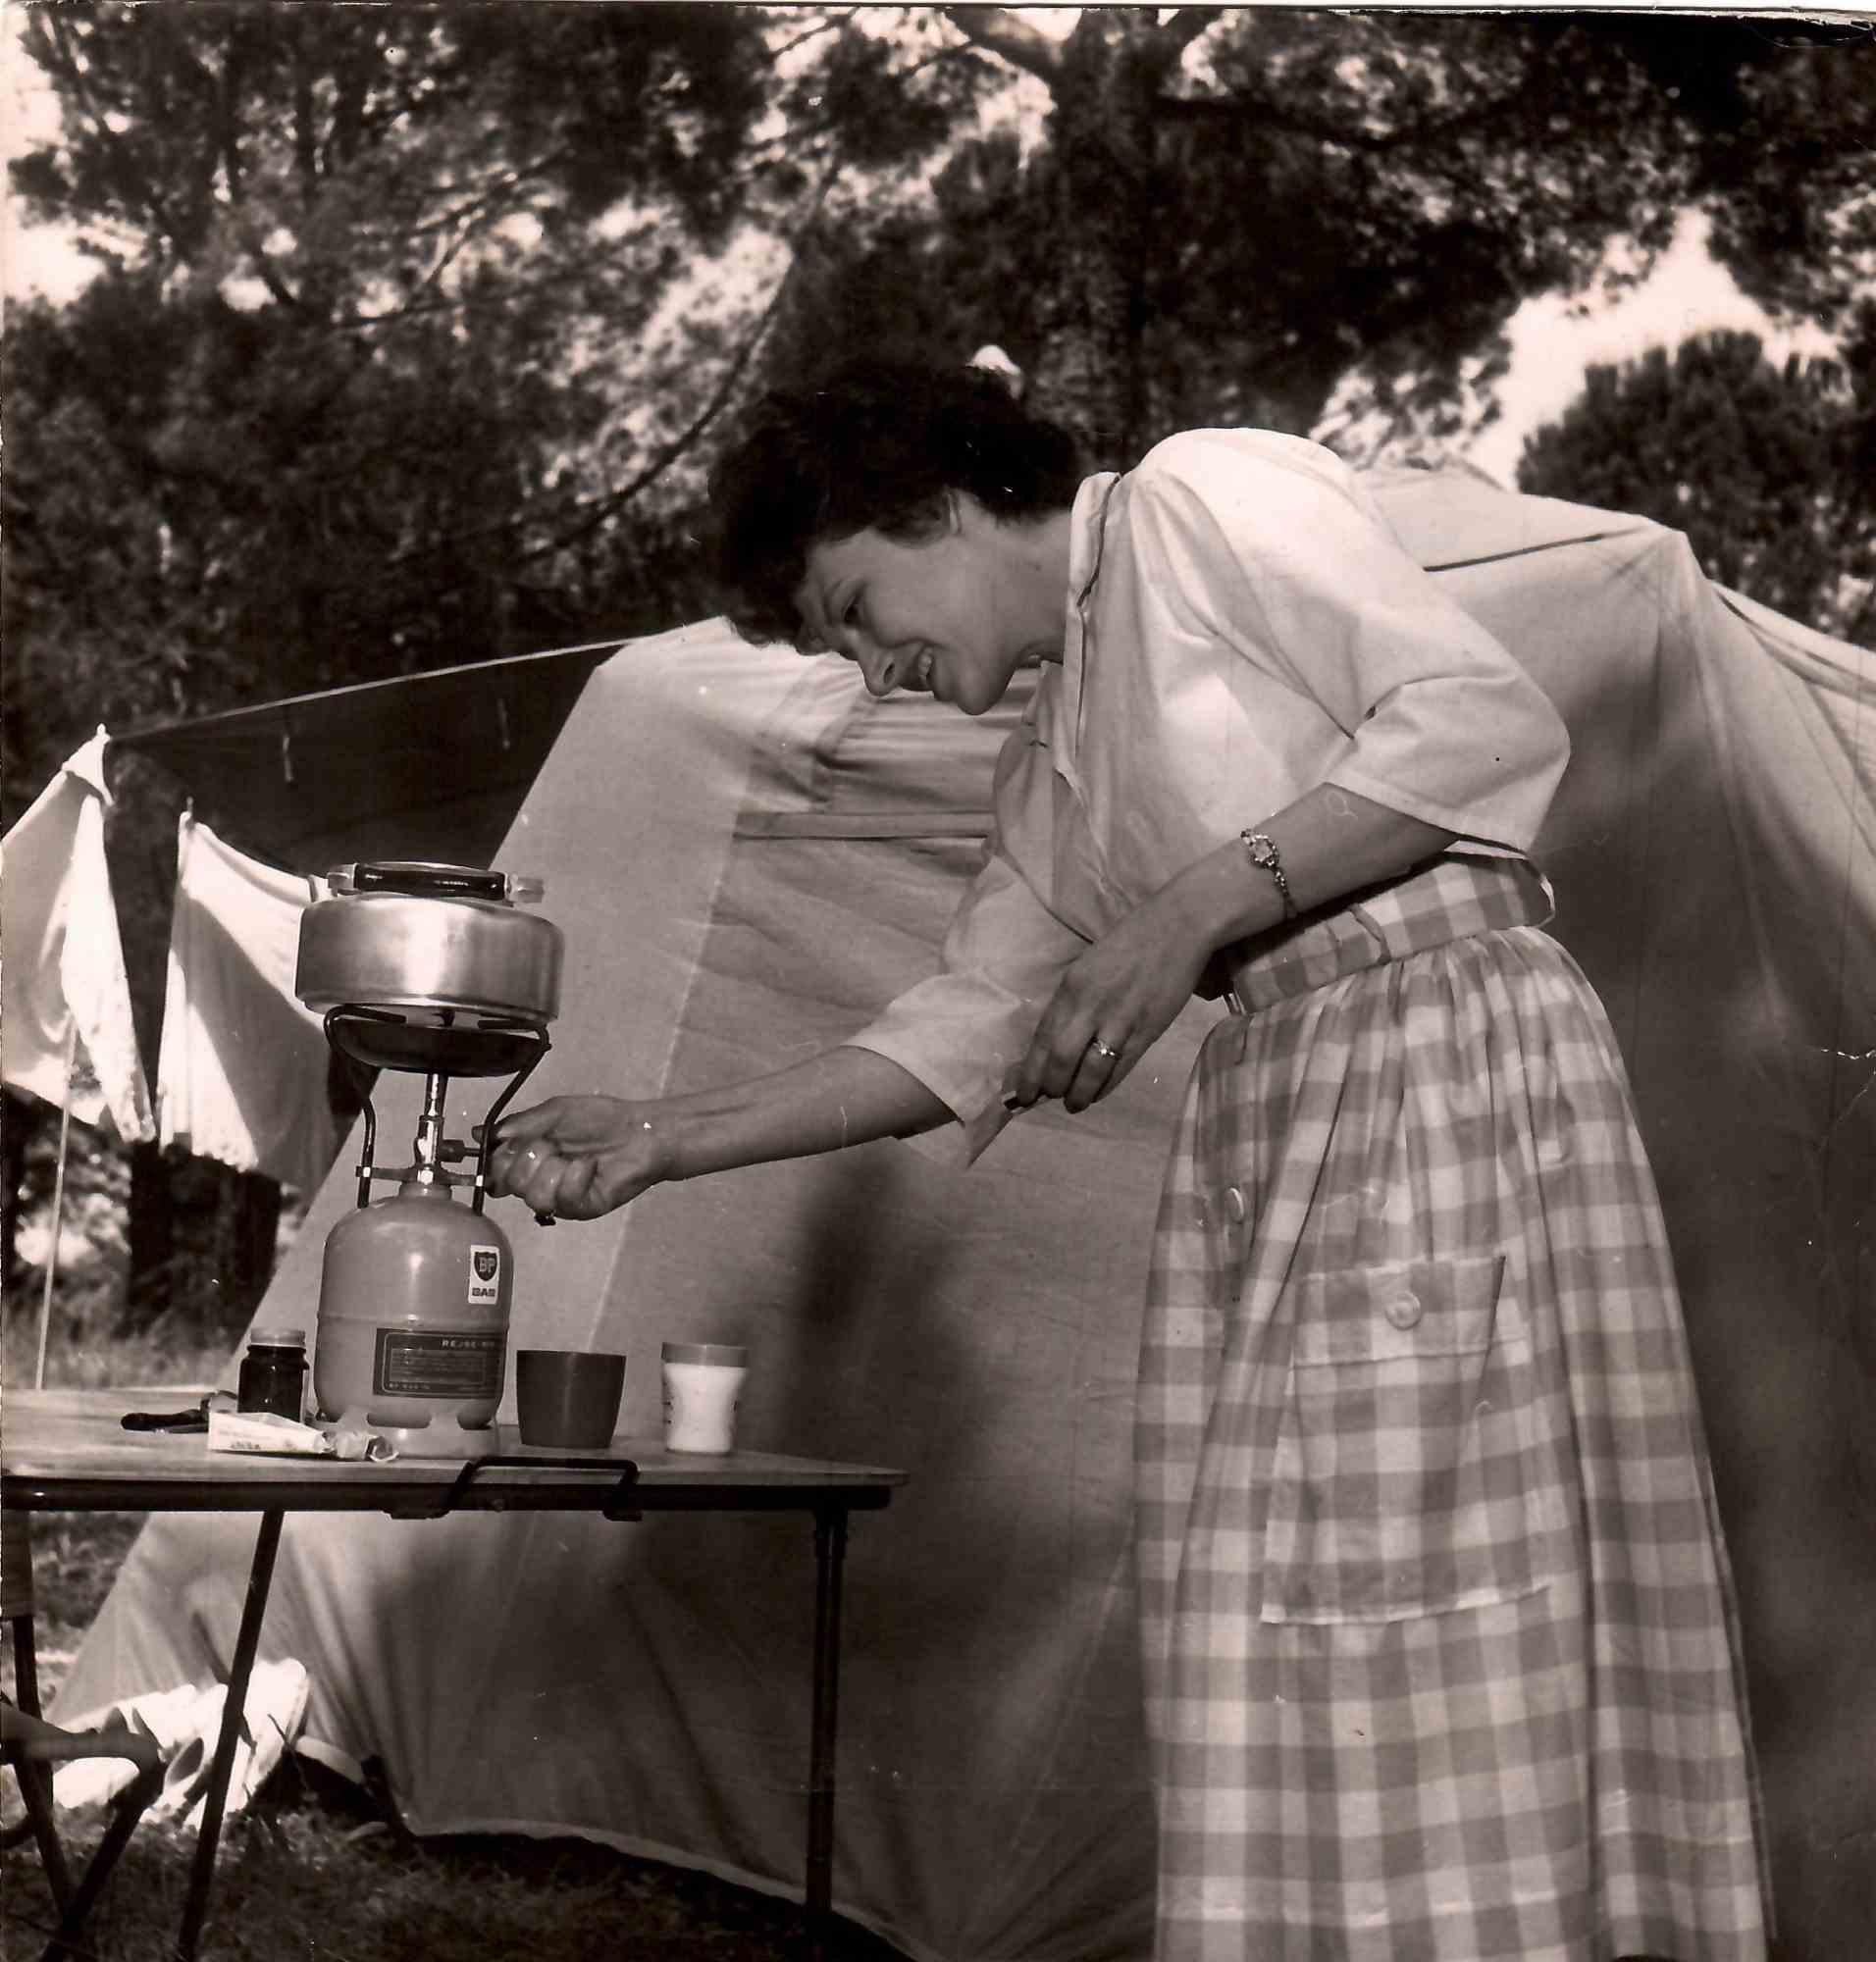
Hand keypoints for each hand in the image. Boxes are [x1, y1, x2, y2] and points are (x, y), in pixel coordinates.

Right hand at [482, 1096, 671, 1220]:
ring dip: (552, 1170)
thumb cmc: (600, 1119)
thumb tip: (479, 1133)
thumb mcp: (554, 1112)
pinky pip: (564, 1200)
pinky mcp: (583, 1208)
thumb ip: (519, 1123)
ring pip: (534, 1197)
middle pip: (507, 1185)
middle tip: (549, 1144)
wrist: (641, 1130)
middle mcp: (539, 1182)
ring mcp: (561, 1198)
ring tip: (573, 1155)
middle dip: (526, 1159)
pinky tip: (590, 1165)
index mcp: (528, 1159)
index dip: (494, 1160)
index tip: (507, 1145)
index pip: (493, 1171)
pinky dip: (576, 1178)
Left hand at [1007, 890, 1212, 1114]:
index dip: (1031, 1069)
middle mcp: (1090, 1005)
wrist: (1177, 927)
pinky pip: (1121, 1067)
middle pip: (1060, 1058)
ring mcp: (1120, 1020)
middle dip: (1049, 1085)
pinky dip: (1105, 1086)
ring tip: (1073, 1103)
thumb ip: (1074, 999)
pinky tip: (1097, 1094)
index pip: (1042, 1036)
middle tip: (1046, 1098)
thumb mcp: (1089, 966)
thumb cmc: (1131, 942)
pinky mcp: (1147, 1030)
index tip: (1023, 1091)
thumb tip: (1058, 1036)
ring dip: (1078, 1093)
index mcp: (1072, 986)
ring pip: (1090, 1069)